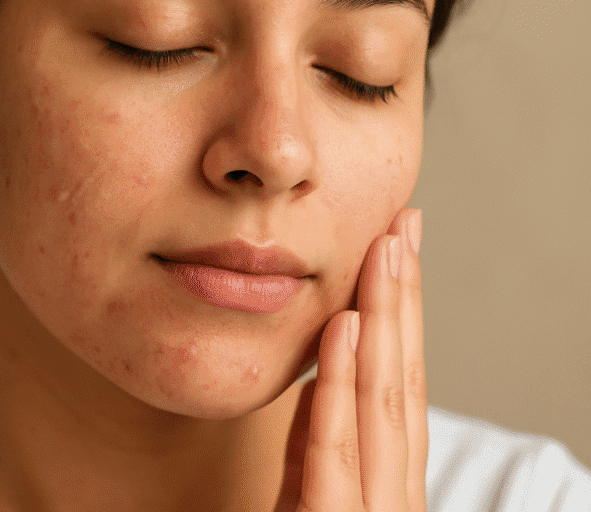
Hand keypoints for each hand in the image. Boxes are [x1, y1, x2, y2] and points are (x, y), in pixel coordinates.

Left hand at [294, 207, 425, 510]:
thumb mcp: (307, 490)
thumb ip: (318, 442)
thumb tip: (323, 376)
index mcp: (387, 480)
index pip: (402, 384)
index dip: (403, 313)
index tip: (399, 247)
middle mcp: (393, 493)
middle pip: (404, 381)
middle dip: (403, 298)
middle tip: (402, 225)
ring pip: (383, 403)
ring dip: (383, 321)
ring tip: (382, 252)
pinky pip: (333, 450)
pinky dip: (340, 385)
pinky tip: (342, 326)